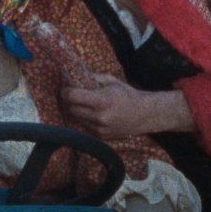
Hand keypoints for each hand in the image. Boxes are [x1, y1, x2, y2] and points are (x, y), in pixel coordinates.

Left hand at [61, 73, 195, 139]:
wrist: (145, 115)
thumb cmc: (127, 94)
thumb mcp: (110, 81)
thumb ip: (91, 78)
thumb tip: (72, 74)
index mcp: (102, 101)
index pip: (71, 97)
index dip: (65, 91)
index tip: (65, 88)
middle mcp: (99, 117)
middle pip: (70, 108)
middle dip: (68, 101)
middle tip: (71, 95)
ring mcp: (100, 129)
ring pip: (76, 118)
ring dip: (76, 110)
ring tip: (84, 104)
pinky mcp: (101, 136)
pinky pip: (84, 126)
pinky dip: (85, 119)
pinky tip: (92, 114)